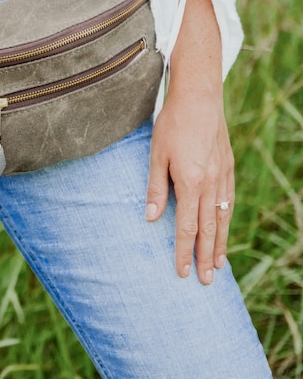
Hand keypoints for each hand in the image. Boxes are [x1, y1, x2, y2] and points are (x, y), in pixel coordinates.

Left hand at [147, 87, 234, 284]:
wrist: (199, 99)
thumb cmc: (172, 125)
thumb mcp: (156, 155)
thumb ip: (155, 188)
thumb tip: (150, 218)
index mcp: (190, 182)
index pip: (186, 226)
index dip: (183, 251)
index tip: (181, 271)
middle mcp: (211, 184)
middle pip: (208, 228)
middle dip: (205, 256)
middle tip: (207, 281)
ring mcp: (223, 176)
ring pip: (222, 217)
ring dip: (220, 243)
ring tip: (218, 264)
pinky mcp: (228, 168)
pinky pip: (230, 201)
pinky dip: (227, 220)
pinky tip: (224, 228)